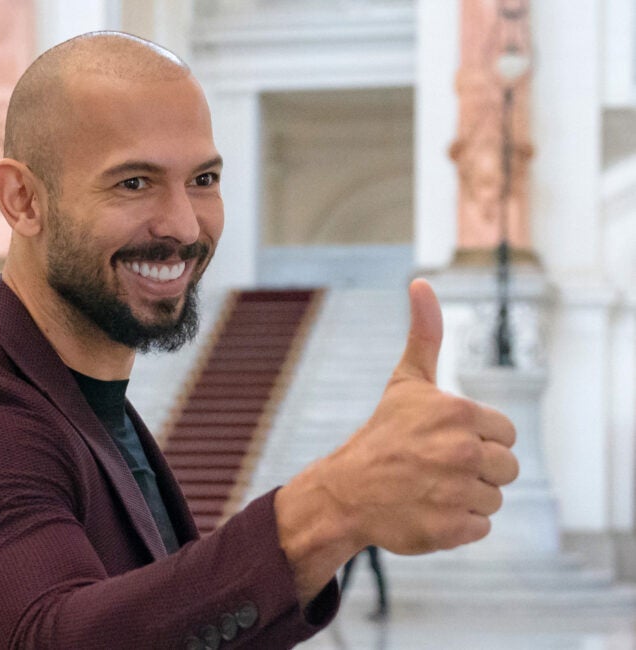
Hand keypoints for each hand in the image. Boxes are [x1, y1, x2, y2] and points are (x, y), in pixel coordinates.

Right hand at [276, 279, 518, 598]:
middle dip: (476, 470)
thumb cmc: (382, 434)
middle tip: (437, 468)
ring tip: (431, 489)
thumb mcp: (406, 382)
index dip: (478, 439)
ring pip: (493, 499)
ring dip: (467, 498)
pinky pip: (479, 528)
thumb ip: (425, 333)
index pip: (505, 434)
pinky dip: (456, 525)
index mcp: (458, 413)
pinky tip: (428, 511)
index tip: (444, 441)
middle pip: (506, 469)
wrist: (343, 491)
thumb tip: (421, 282)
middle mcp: (460, 451)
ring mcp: (455, 492)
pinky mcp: (449, 529)